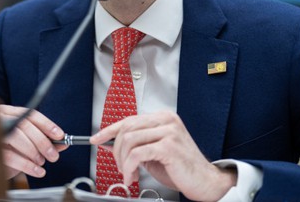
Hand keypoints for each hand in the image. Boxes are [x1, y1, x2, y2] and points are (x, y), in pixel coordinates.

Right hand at [0, 104, 67, 178]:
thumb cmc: (8, 150)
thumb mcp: (27, 143)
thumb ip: (44, 140)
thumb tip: (63, 143)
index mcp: (9, 113)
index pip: (30, 114)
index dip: (47, 125)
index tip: (60, 135)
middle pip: (24, 125)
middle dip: (42, 141)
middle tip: (53, 155)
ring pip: (16, 137)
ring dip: (33, 152)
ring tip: (41, 162)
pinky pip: (9, 156)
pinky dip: (27, 165)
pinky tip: (37, 171)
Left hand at [91, 111, 235, 200]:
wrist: (204, 181)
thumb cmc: (180, 168)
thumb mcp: (151, 154)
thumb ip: (133, 146)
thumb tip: (107, 143)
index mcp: (162, 118)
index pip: (128, 120)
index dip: (108, 130)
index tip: (96, 139)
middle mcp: (166, 120)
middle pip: (126, 129)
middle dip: (116, 151)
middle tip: (120, 167)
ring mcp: (168, 131)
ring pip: (129, 141)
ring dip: (123, 162)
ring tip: (129, 174)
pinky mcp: (169, 146)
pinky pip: (137, 154)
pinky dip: (129, 167)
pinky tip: (133, 176)